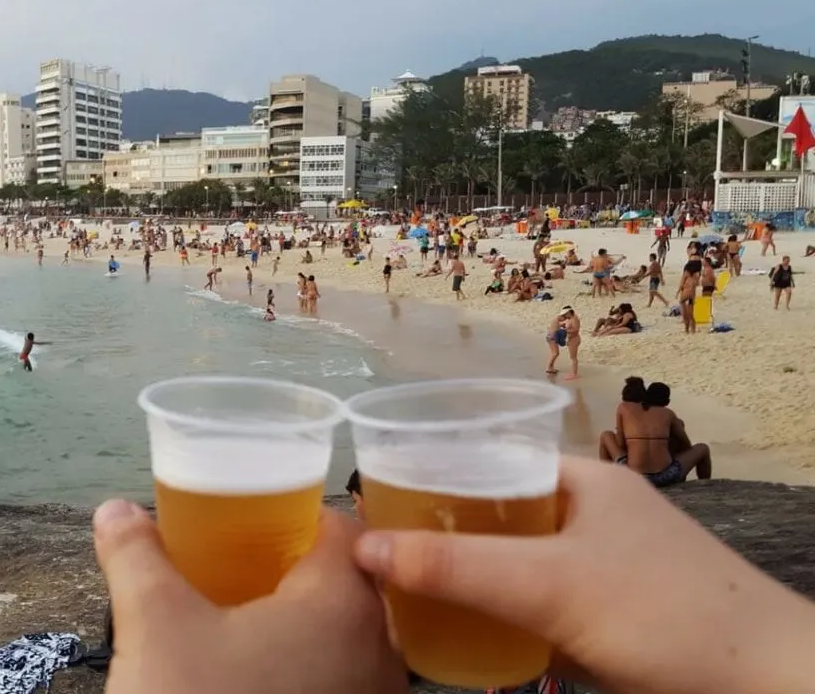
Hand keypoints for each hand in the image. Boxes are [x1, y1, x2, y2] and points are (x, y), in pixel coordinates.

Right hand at [94, 501, 407, 693]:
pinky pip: (349, 684)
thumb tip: (114, 509)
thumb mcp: (154, 626)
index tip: (262, 518)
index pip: (343, 530)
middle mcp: (380, 653)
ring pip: (356, 640)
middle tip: (252, 566)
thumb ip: (137, 557)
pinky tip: (268, 679)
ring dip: (314, 624)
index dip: (302, 515)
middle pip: (354, 584)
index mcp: (342, 605)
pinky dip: (319, 670)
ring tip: (256, 621)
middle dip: (304, 570)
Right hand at [354, 457, 814, 693]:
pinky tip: (460, 634)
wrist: (765, 688)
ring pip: (514, 563)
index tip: (379, 500)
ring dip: (467, 579)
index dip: (433, 473)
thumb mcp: (550, 584)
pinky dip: (498, 615)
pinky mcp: (608, 618)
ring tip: (405, 593)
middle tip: (383, 555)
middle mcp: (589, 515)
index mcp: (581, 480)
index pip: (489, 457)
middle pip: (496, 513)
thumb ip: (458, 567)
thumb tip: (364, 549)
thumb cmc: (658, 612)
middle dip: (441, 534)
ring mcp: (601, 569)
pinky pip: (535, 605)